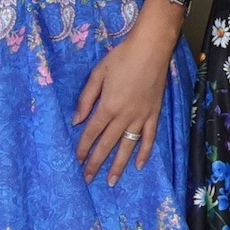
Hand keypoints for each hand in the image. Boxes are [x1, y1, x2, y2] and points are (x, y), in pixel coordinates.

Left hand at [74, 6, 176, 183]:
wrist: (152, 48)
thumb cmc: (122, 57)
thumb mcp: (98, 73)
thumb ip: (86, 98)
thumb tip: (77, 120)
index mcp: (108, 105)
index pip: (91, 132)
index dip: (82, 148)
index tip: (75, 161)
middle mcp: (124, 115)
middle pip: (107, 144)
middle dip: (95, 162)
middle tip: (87, 179)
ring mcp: (141, 116)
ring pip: (128, 145)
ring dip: (119, 165)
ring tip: (111, 180)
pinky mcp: (154, 113)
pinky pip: (149, 137)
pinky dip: (144, 151)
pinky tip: (138, 164)